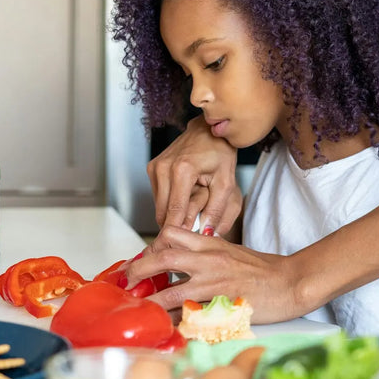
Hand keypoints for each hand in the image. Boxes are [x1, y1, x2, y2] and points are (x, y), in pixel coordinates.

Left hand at [125, 226, 302, 323]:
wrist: (288, 280)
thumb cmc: (262, 267)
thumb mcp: (230, 250)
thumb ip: (206, 251)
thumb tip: (183, 258)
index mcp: (211, 242)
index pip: (172, 233)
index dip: (153, 243)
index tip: (143, 255)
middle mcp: (208, 259)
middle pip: (163, 256)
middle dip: (139, 267)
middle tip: (128, 277)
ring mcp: (213, 283)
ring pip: (170, 290)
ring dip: (150, 300)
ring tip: (138, 306)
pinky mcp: (220, 305)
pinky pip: (190, 315)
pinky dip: (175, 320)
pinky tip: (167, 325)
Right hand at [147, 115, 241, 234]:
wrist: (207, 131)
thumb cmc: (219, 153)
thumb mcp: (226, 182)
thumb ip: (217, 210)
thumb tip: (207, 233)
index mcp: (182, 170)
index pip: (174, 211)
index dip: (177, 232)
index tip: (182, 246)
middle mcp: (163, 168)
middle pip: (163, 213)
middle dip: (176, 225)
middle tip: (192, 232)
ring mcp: (155, 167)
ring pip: (159, 207)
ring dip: (172, 215)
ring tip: (191, 208)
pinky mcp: (152, 168)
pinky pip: (158, 197)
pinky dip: (169, 203)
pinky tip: (184, 197)